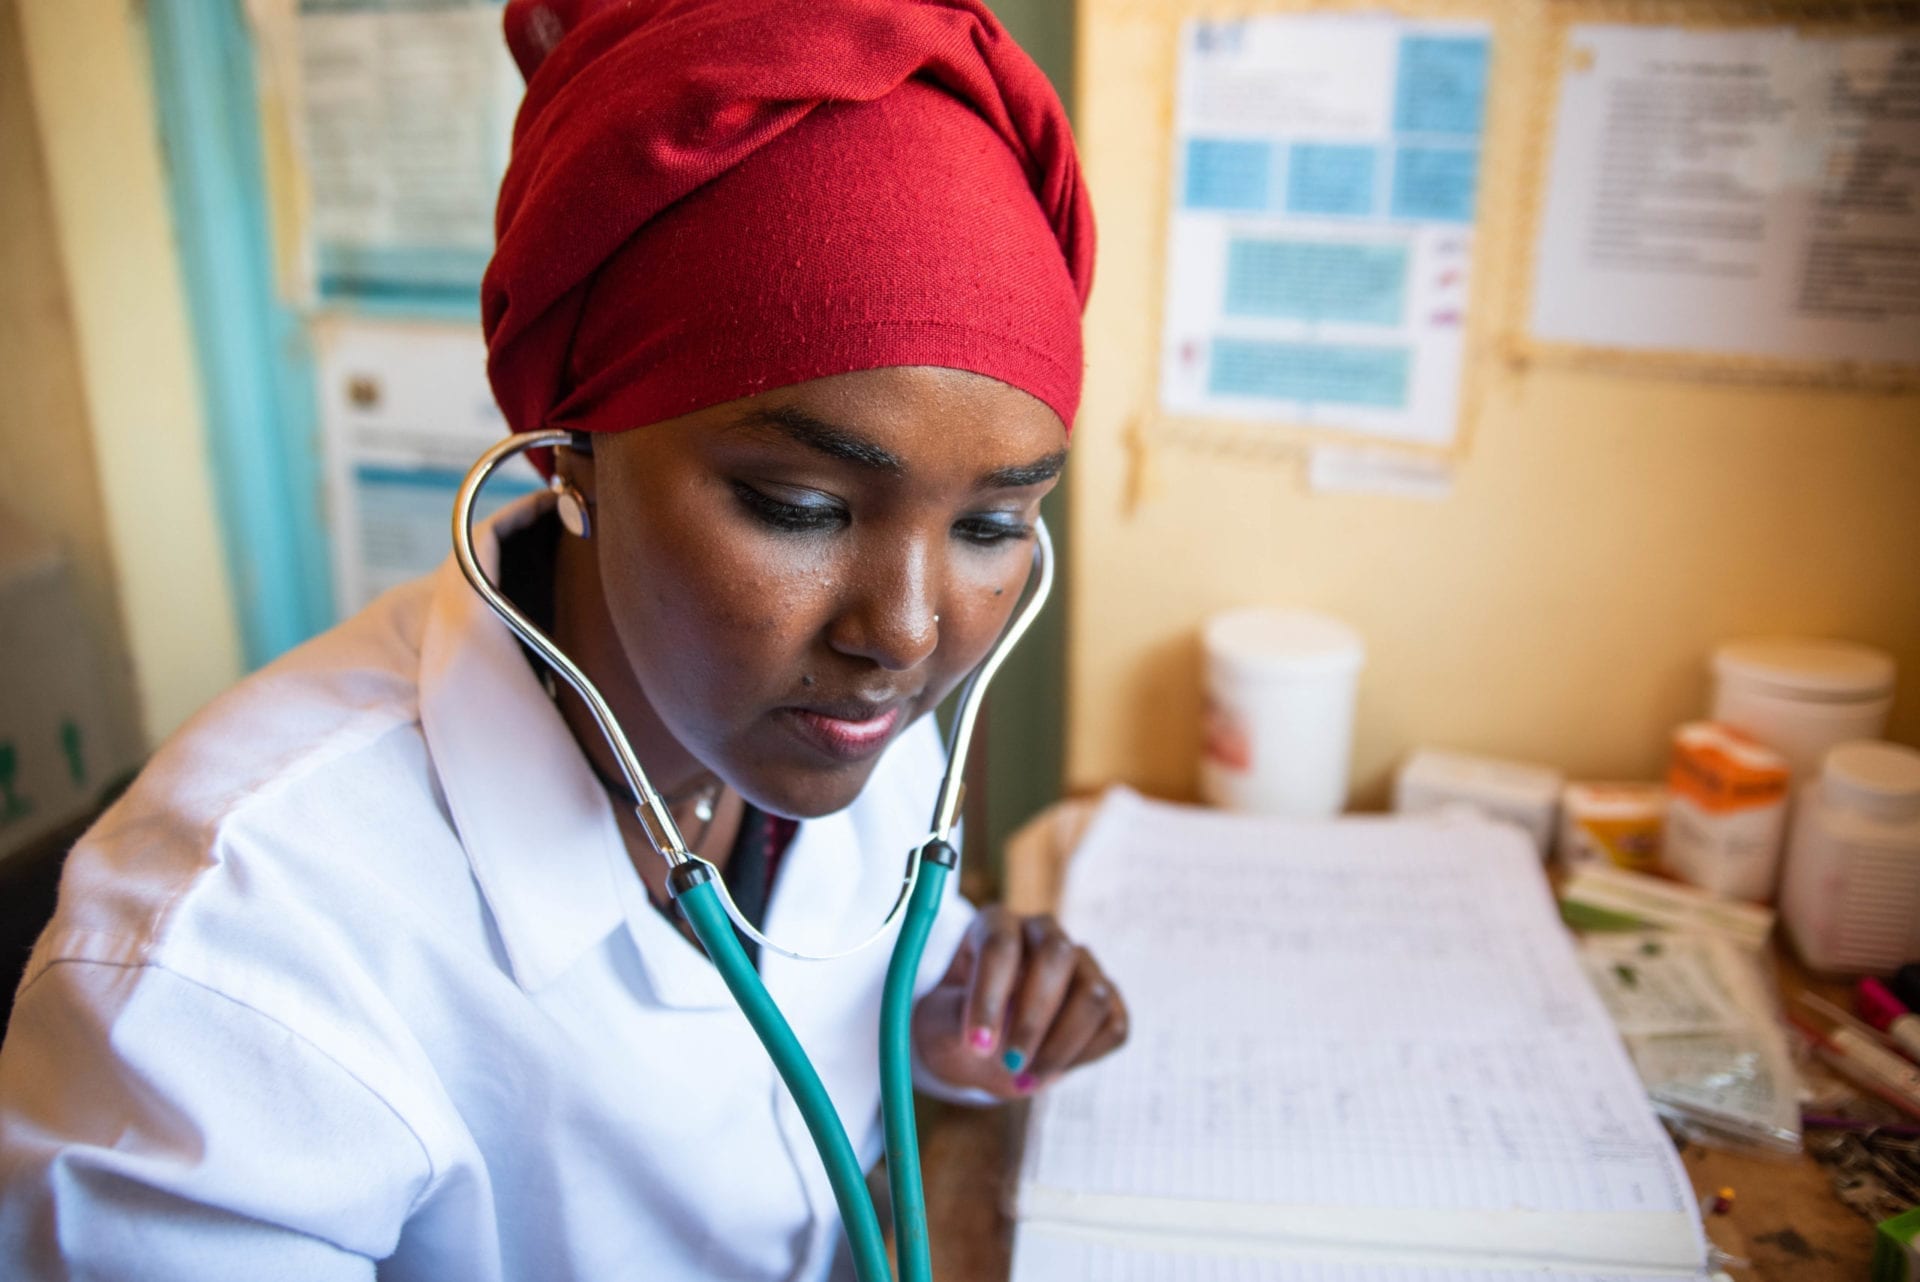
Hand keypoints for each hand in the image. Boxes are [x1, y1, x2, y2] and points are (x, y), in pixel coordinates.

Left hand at [911, 906, 1127, 1098]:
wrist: (980, 1052)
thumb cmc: (953, 1027)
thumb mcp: (936, 1023)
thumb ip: (954, 1019)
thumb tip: (987, 1035)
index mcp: (995, 925)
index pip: (1000, 944)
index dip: (991, 996)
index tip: (977, 1046)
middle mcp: (1043, 934)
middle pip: (1056, 955)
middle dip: (1033, 1018)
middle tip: (1009, 1064)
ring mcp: (1082, 965)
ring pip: (1093, 994)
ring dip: (1061, 1045)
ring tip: (1025, 1078)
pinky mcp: (1107, 1001)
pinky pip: (1113, 1027)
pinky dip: (1083, 1057)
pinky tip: (1048, 1069)